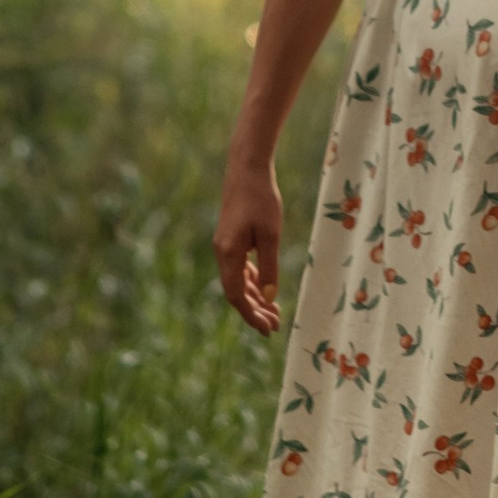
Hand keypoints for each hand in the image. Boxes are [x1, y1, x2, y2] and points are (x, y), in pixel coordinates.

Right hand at [216, 149, 282, 336]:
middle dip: (255, 311)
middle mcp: (222, 253)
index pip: (237, 296)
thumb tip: (270, 297)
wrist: (247, 169)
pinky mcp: (231, 239)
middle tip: (275, 326)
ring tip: (274, 312)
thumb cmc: (261, 199)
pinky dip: (252, 281)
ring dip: (255, 297)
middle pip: (236, 292)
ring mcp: (225, 246)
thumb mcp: (270, 234)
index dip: (251, 315)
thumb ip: (269, 266)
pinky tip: (264, 288)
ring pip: (238, 281)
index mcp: (229, 254)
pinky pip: (239, 268)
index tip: (268, 329)